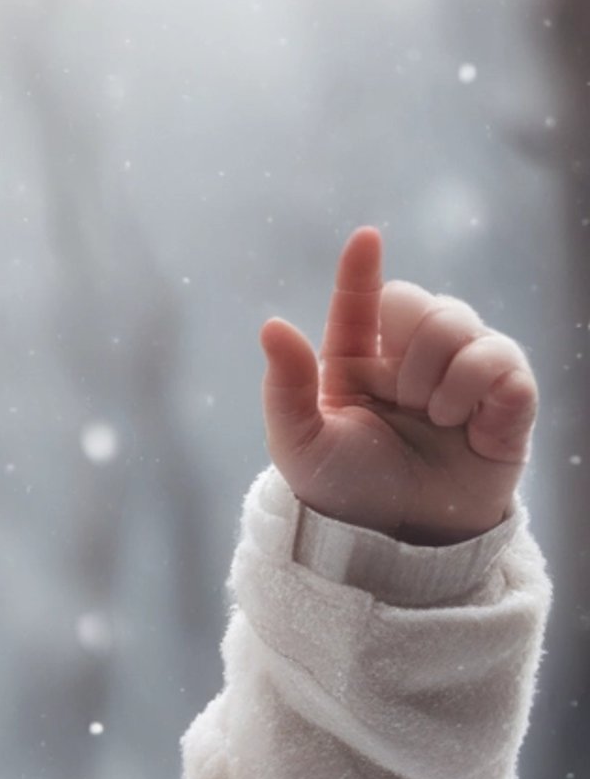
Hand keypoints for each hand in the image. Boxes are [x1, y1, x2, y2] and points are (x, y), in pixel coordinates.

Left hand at [259, 226, 536, 544]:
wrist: (396, 540)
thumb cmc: (344, 491)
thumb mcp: (300, 443)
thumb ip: (286, 386)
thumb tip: (273, 325)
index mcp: (355, 363)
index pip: (361, 301)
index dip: (362, 268)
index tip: (365, 238)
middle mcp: (409, 361)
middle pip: (423, 304)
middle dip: (415, 339)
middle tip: (406, 395)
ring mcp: (460, 376)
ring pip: (464, 324)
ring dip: (443, 370)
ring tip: (435, 415)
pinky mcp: (505, 400)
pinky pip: (504, 361)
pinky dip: (479, 384)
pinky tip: (464, 418)